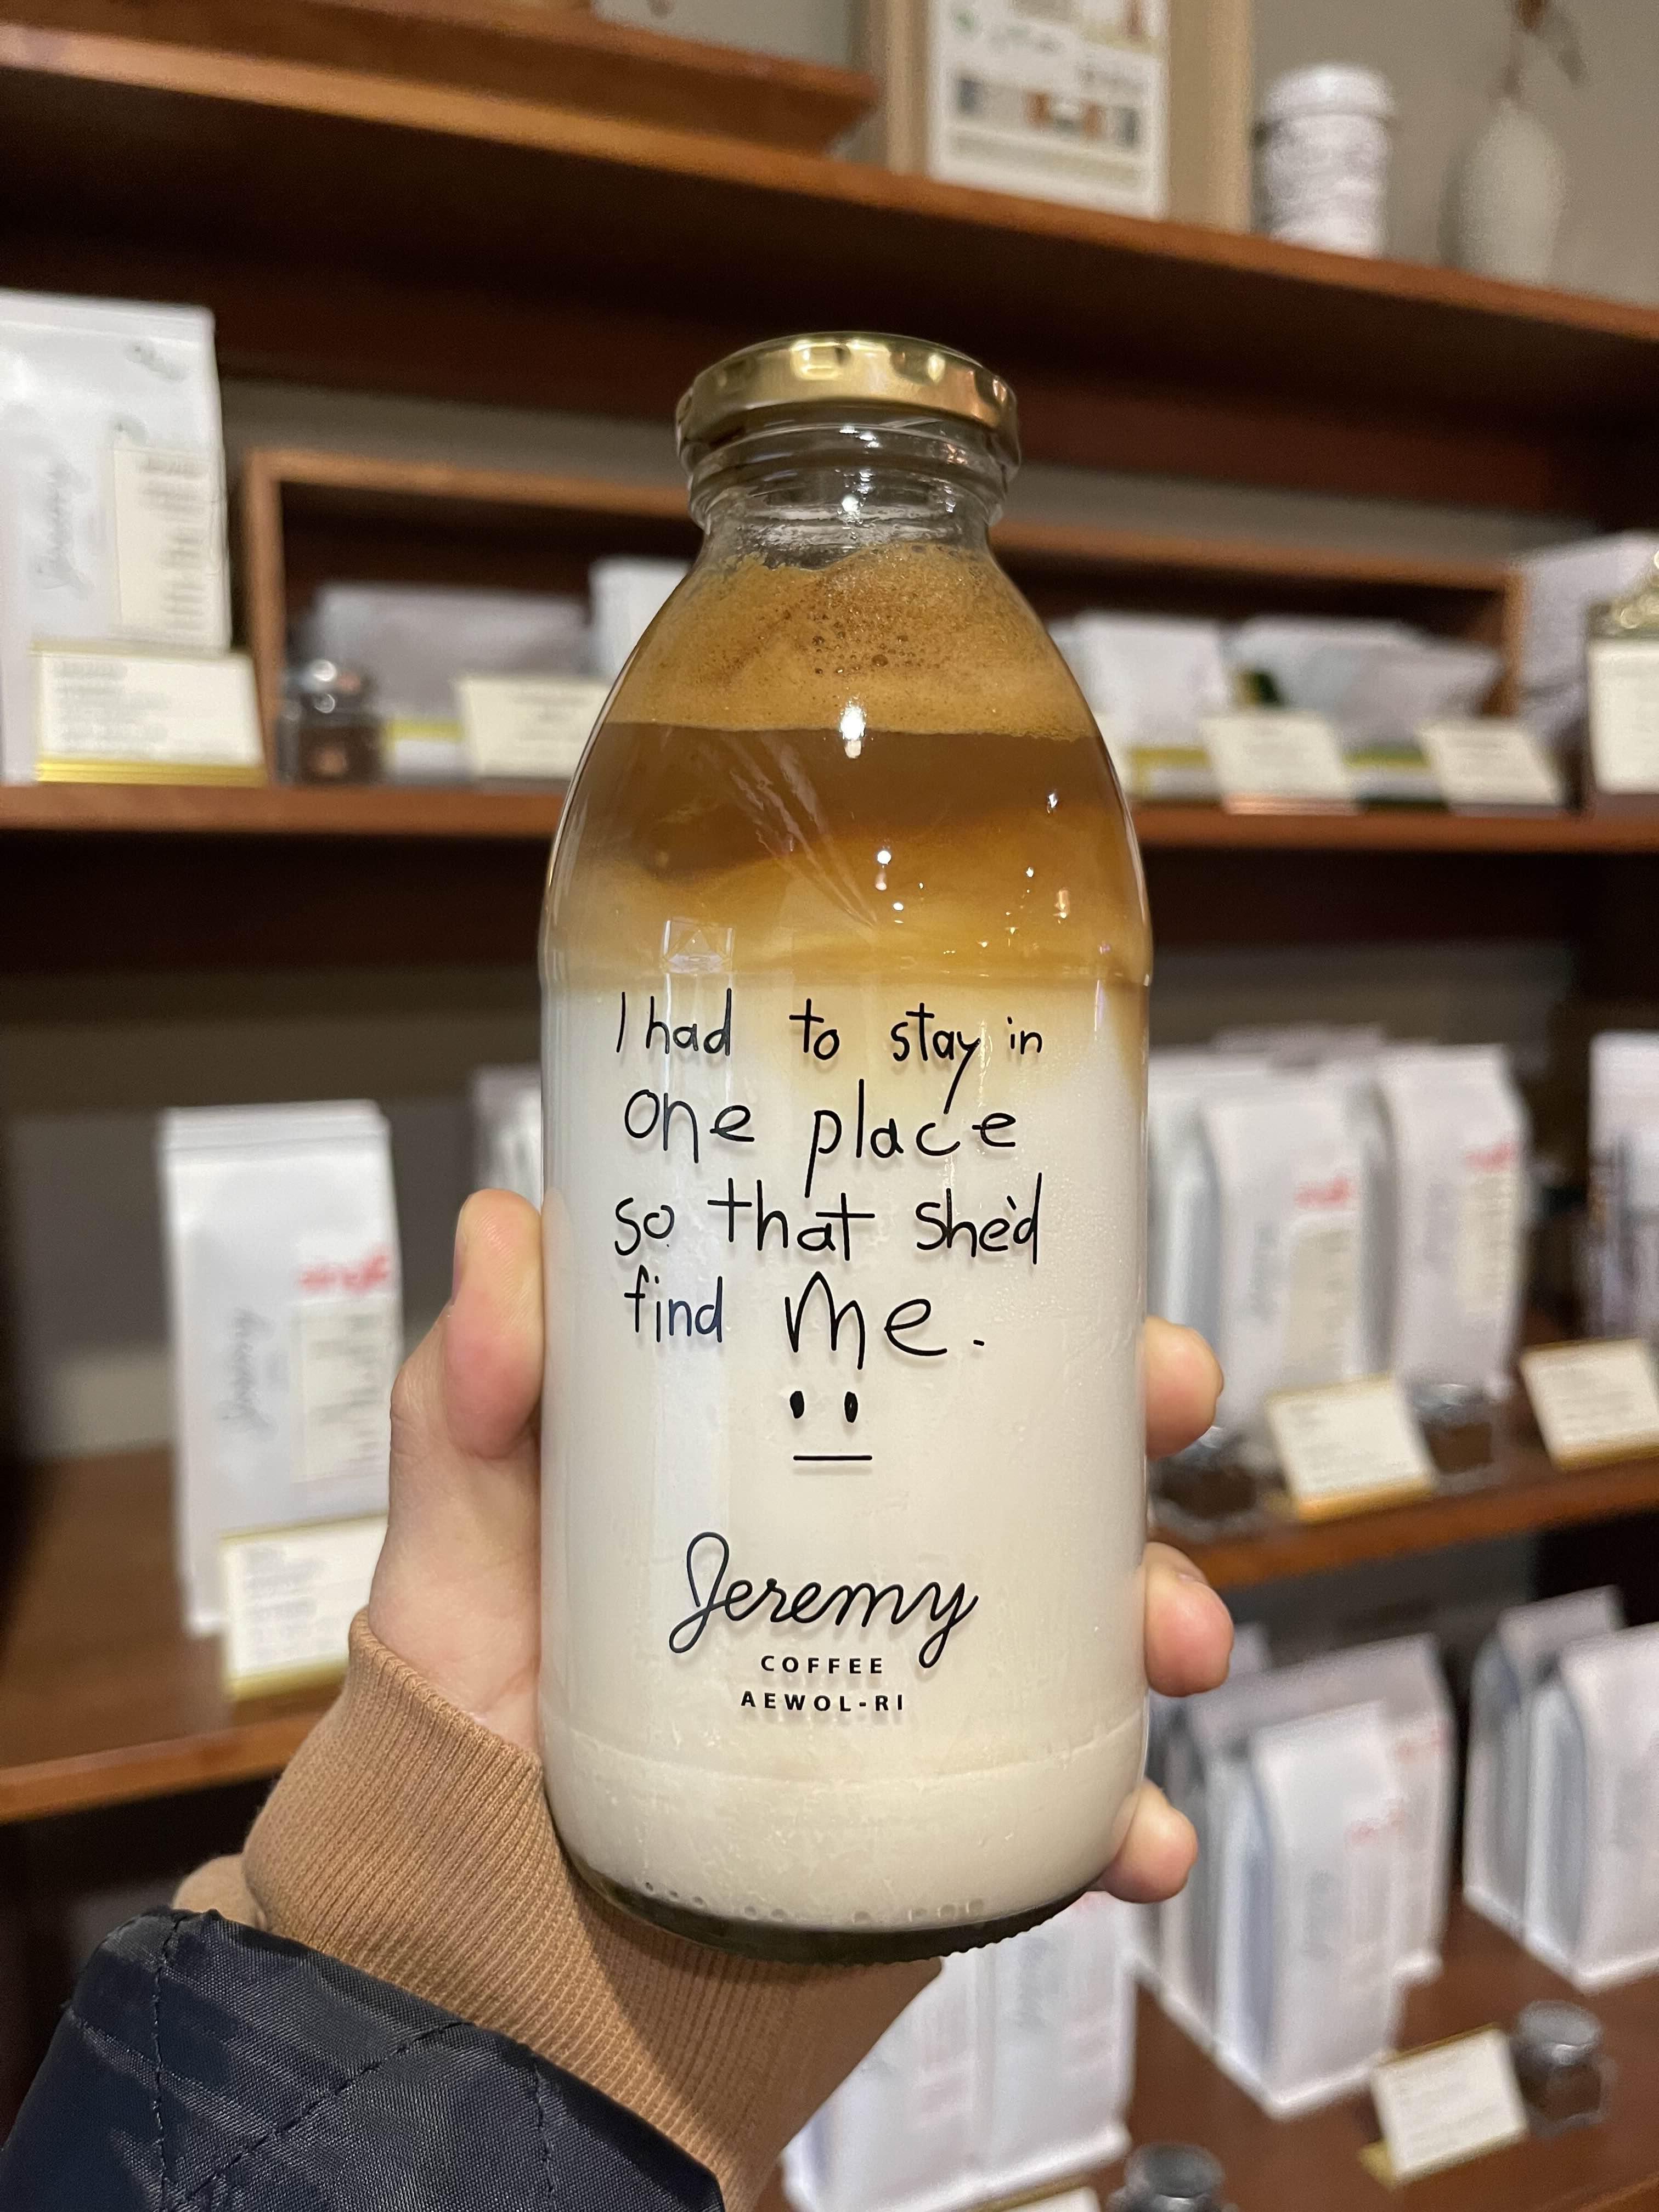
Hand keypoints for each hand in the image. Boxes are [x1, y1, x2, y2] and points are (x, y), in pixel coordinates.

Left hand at [371, 1189, 1230, 1904]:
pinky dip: (1124, 1829)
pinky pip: (1060, 1816)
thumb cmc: (476, 1663)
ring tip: (1176, 1649)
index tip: (1106, 1300)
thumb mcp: (457, 1501)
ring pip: (1088, 1627)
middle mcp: (877, 1548)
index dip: (1043, 1316)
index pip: (937, 1353)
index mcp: (794, 1450)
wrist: (480, 1896)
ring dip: (1166, 1616)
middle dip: (1139, 1435)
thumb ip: (467, 1376)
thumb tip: (501, 1232)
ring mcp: (914, 1677)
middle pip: (1047, 1470)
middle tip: (1171, 1414)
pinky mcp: (931, 1809)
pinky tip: (1141, 1848)